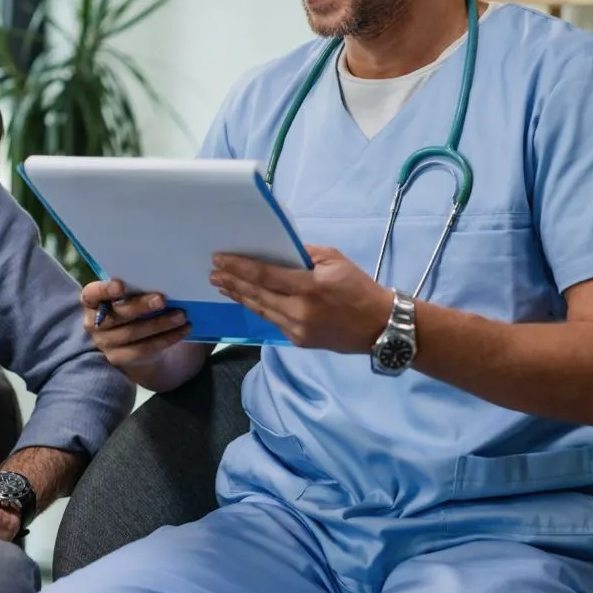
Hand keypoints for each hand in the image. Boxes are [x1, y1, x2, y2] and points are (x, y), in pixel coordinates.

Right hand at [81, 278, 189, 368]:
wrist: (133, 338)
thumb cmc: (132, 305)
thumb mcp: (130, 295)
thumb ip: (136, 288)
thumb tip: (161, 279)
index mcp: (92, 302)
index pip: (91, 295)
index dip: (104, 290)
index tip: (121, 285)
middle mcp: (93, 324)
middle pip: (116, 316)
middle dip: (140, 307)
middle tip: (162, 299)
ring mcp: (105, 343)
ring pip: (132, 334)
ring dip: (160, 324)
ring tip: (181, 316)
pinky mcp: (119, 358)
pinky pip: (144, 349)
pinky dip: (166, 339)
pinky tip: (182, 330)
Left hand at [211, 245, 391, 352]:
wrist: (380, 326)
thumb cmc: (359, 287)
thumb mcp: (335, 259)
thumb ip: (304, 254)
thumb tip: (277, 251)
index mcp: (309, 286)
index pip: (265, 275)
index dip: (239, 267)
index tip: (219, 259)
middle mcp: (299, 311)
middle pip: (257, 294)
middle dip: (232, 282)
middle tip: (213, 273)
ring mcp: (297, 330)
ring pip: (261, 310)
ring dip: (240, 296)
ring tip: (222, 286)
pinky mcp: (299, 341)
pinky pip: (274, 321)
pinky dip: (259, 308)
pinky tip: (248, 300)